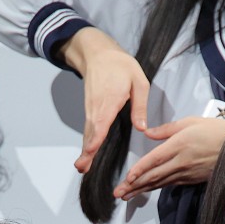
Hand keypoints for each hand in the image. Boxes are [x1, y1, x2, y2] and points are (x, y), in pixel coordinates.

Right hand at [59, 27, 148, 172]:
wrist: (98, 54)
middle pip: (90, 133)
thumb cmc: (120, 66)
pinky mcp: (89, 110)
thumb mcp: (138, 81)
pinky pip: (88, 129)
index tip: (90, 151)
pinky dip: (86, 142)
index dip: (95, 138)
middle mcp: (96, 108)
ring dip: (84, 150)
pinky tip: (87, 154)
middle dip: (86, 151)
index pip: (100, 123)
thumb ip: (140, 105)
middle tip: (81, 168)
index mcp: (110, 101)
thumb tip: (142, 128)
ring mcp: (90, 109)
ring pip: (87, 132)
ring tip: (81, 167)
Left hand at [113, 117, 224, 199]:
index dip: (139, 170)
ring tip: (125, 196)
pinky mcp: (190, 179)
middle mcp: (180, 162)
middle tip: (118, 193)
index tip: (127, 178)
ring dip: (140, 190)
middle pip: (153, 176)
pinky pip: (169, 184)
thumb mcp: (190, 121)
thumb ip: (166, 129)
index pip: (154, 160)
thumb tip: (147, 132)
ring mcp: (186, 173)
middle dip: (133, 186)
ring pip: (159, 183)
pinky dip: (154, 188)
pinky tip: (144, 190)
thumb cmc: (215, 131)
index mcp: (179, 145)